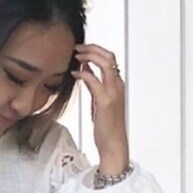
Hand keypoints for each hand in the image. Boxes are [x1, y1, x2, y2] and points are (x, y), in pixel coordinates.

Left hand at [72, 42, 129, 173]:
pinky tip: (74, 73)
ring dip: (89, 55)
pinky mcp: (105, 101)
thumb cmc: (107, 126)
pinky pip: (94, 80)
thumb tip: (86, 71)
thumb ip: (94, 85)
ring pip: (104, 63)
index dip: (96, 50)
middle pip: (109, 56)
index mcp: (117, 85)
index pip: (110, 59)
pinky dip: (83, 73)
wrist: (113, 144)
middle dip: (92, 48)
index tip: (82, 49)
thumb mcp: (99, 101)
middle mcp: (117, 85)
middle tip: (77, 48)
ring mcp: (113, 92)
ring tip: (76, 55)